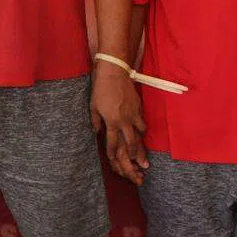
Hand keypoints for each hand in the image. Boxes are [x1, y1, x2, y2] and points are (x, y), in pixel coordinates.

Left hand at [90, 62, 147, 185]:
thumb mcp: (93, 106)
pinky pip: (141, 120)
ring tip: (143, 150)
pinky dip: (141, 127)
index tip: (115, 162)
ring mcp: (133, 113)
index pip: (113, 144)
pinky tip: (141, 130)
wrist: (114, 72)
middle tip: (140, 164)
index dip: (114, 154)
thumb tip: (96, 131)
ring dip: (141, 142)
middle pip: (132, 143)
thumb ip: (95, 121)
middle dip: (136, 155)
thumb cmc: (101, 89)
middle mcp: (124, 120)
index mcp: (112, 122)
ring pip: (141, 132)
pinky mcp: (138, 106)